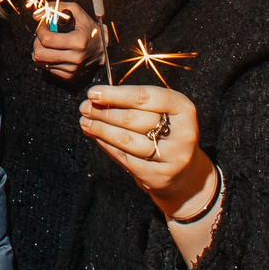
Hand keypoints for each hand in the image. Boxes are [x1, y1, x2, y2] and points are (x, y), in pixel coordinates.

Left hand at [31, 5, 104, 81]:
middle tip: (43, 36)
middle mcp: (76, 58)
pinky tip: (54, 52)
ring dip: (41, 50)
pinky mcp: (69, 76)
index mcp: (78, 42)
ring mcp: (72, 69)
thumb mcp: (77, 13)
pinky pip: (47, 69)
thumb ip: (57, 7)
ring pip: (41, 62)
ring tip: (48, 44)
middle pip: (40, 54)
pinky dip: (47, 59)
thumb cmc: (88, 29)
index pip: (47, 39)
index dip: (41, 30)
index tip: (44, 25)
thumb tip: (37, 14)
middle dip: (37, 42)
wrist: (102, 50)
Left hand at [80, 84, 209, 215]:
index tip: (94, 93)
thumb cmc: (166, 133)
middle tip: (84, 107)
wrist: (184, 173)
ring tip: (85, 122)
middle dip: (104, 112)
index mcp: (183, 109)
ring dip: (101, 129)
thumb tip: (97, 99)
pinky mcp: (159, 176)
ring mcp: (172, 157)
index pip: (146, 97)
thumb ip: (134, 104)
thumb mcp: (161, 112)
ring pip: (127, 140)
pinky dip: (106, 146)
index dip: (116, 94)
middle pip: (133, 119)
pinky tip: (96, 137)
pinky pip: (125, 158)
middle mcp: (183, 133)